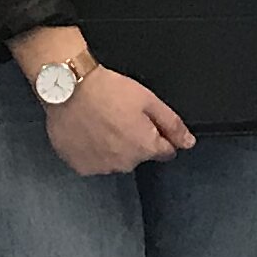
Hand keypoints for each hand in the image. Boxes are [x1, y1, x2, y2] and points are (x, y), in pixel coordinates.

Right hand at [43, 61, 194, 177]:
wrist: (68, 89)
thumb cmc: (108, 90)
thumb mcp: (148, 100)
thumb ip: (172, 124)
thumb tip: (189, 143)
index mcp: (145, 148)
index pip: (165, 151)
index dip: (159, 134)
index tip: (145, 121)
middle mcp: (124, 164)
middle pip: (138, 155)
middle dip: (134, 139)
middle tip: (120, 116)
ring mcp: (100, 167)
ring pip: (115, 159)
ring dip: (113, 146)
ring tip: (101, 122)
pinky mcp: (79, 166)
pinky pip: (93, 162)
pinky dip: (92, 151)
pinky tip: (87, 131)